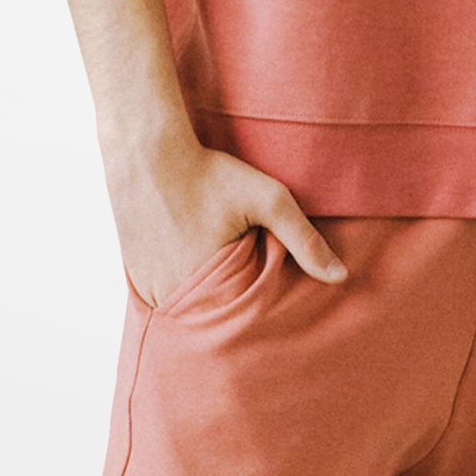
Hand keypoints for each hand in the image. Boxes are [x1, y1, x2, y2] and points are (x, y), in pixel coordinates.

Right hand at [103, 126, 347, 308]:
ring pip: (187, 311)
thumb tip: (340, 277)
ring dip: (203, 302)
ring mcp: (148, 291)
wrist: (147, 153)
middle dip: (230, 310)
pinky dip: (179, 289)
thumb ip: (302, 238)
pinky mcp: (134, 277)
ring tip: (214, 274)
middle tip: (240, 280)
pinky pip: (164, 297)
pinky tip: (188, 263)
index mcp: (208, 291)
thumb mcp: (266, 198)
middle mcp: (173, 300)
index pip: (241, 323)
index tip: (266, 296)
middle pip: (212, 320)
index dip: (257, 311)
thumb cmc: (209, 174)